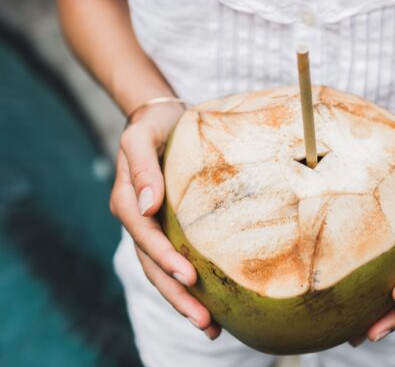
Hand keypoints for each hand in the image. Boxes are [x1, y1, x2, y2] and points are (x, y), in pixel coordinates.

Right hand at [109, 103, 221, 338]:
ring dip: (185, 301)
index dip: (165, 259)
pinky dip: (192, 285)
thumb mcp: (142, 136)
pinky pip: (177, 261)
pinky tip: (213, 304)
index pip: (146, 237)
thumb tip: (148, 206)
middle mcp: (139, 221)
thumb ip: (143, 167)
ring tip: (211, 327)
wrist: (161, 120)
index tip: (190, 277)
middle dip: (177, 296)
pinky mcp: (171, 229)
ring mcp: (154, 229)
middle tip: (205, 322)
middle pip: (154, 267)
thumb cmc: (154, 125)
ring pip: (164, 273)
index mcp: (128, 201)